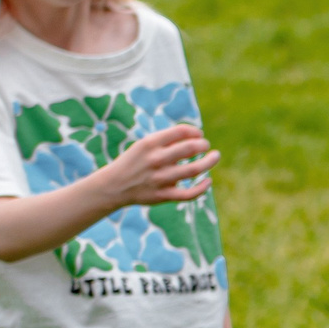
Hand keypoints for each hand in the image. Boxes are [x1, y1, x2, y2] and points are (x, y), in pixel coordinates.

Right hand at [101, 123, 218, 207]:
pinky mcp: (163, 195)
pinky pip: (189, 194)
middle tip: (206, 145)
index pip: (180, 131)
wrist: (113, 186)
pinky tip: (208, 181)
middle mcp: (156, 160)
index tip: (199, 135)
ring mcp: (160, 179)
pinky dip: (202, 187)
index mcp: (150, 144)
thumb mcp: (145, 145)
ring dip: (209, 161)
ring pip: (194, 169)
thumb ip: (167, 140)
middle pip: (190, 148)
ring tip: (215, 156)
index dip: (195, 132)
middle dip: (203, 144)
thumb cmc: (135, 162)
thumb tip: (196, 136)